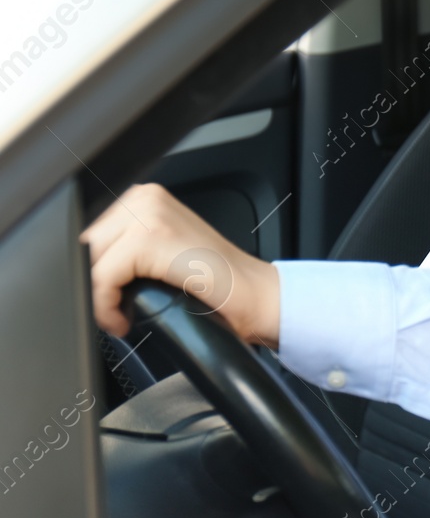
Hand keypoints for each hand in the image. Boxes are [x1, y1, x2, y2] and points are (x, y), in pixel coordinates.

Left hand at [82, 183, 280, 345]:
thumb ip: (126, 252)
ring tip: (121, 313)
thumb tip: (85, 271)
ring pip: (89, 260)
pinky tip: (125, 319)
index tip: (105, 298)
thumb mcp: (161, 257)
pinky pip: (101, 278)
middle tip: (115, 309)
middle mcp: (146, 198)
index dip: (91, 271)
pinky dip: (106, 307)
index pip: (88, 235)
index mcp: (146, 198)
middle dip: (93, 284)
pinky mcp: (149, 238)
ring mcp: (149, 214)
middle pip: (83, 246)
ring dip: (99, 295)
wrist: (258, 297)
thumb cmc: (217, 286)